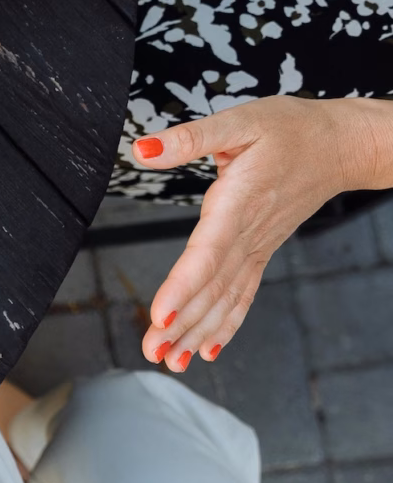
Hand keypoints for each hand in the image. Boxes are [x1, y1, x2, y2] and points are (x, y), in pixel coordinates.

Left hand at [130, 95, 392, 370]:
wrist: (340, 145)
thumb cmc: (289, 129)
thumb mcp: (239, 121)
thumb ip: (189, 139)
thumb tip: (142, 149)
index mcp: (239, 203)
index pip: (208, 252)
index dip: (184, 285)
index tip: (161, 315)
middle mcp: (249, 234)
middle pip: (212, 286)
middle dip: (182, 323)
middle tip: (152, 352)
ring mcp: (257, 247)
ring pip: (226, 297)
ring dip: (197, 331)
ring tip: (169, 361)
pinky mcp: (261, 251)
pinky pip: (242, 293)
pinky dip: (225, 323)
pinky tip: (206, 349)